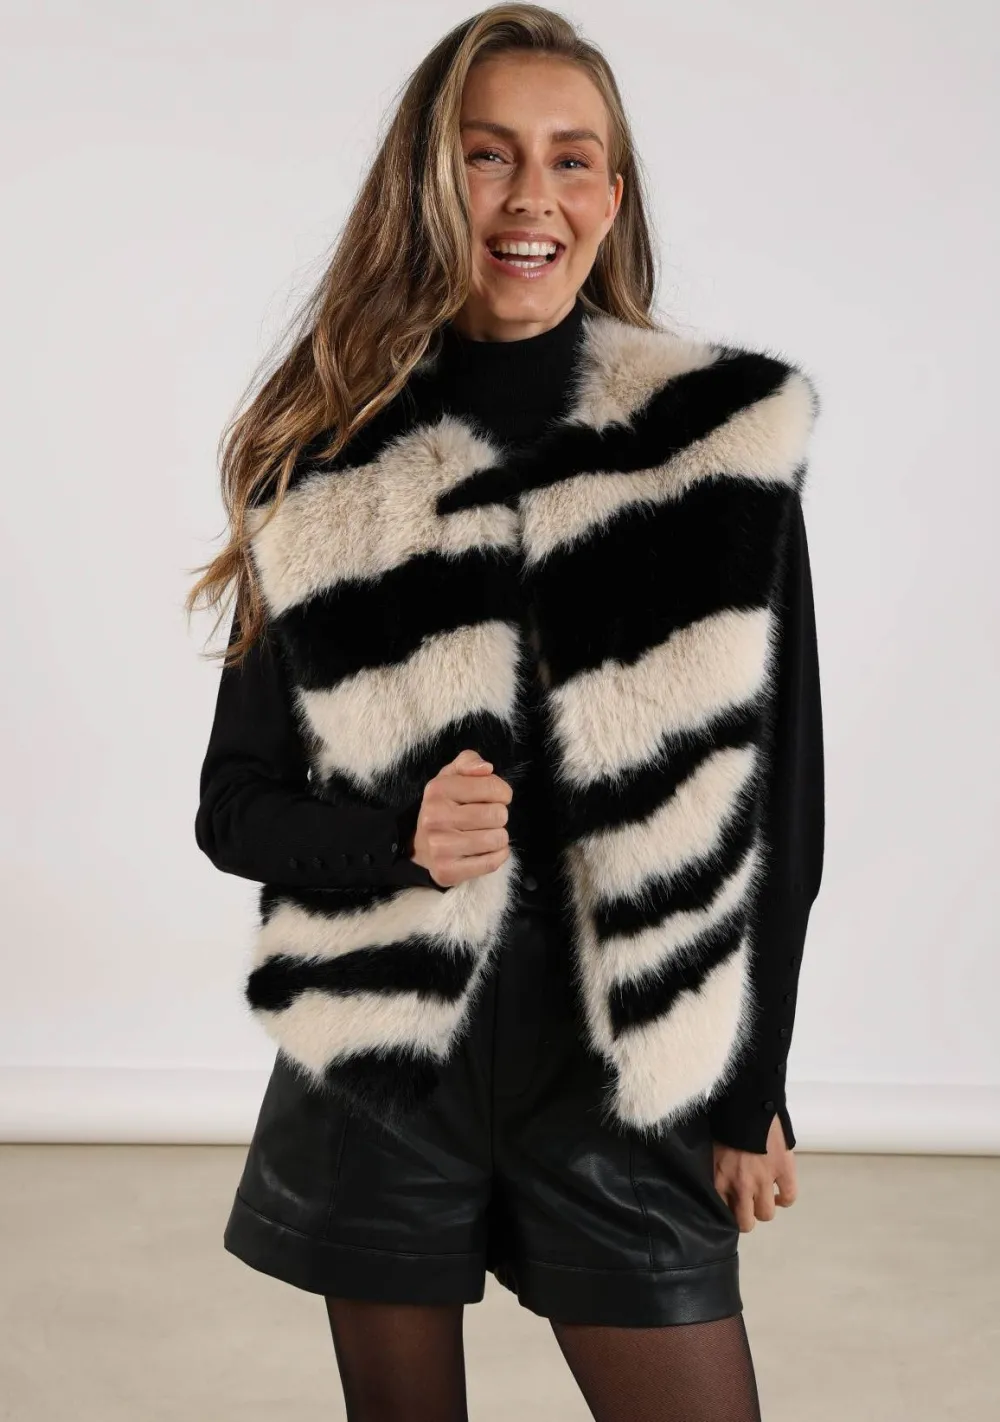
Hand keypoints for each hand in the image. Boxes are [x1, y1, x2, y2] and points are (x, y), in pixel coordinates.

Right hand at [409, 748, 511, 887]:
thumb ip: (469, 762)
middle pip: (498, 814)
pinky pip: (492, 862)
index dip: (502, 793)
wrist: (421, 847)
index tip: (494, 798)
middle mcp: (435, 818)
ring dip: (498, 837)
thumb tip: (486, 769)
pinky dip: (497, 856)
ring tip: (484, 834)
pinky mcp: (447, 871)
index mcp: (438, 790)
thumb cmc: (445, 807)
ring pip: (497, 839)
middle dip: (499, 816)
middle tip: (485, 819)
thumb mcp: (451, 777)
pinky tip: (485, 850)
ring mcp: (440, 847)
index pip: (492, 787)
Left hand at [712, 1112, 797, 1230]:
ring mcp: (764, 1180)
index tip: (729, 1206)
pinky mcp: (784, 1170)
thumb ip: (716, 1168)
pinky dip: (785, 1198)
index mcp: (720, 1178)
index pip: (722, 1212)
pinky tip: (780, 1192)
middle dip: (746, 1217)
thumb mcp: (712, 1147)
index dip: (727, 1211)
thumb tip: (718, 1179)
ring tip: (763, 1196)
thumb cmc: (726, 1121)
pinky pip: (789, 1197)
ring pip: (767, 1214)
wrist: (748, 1102)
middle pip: (746, 1223)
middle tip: (747, 1206)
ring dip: (765, 1207)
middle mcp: (741, 1186)